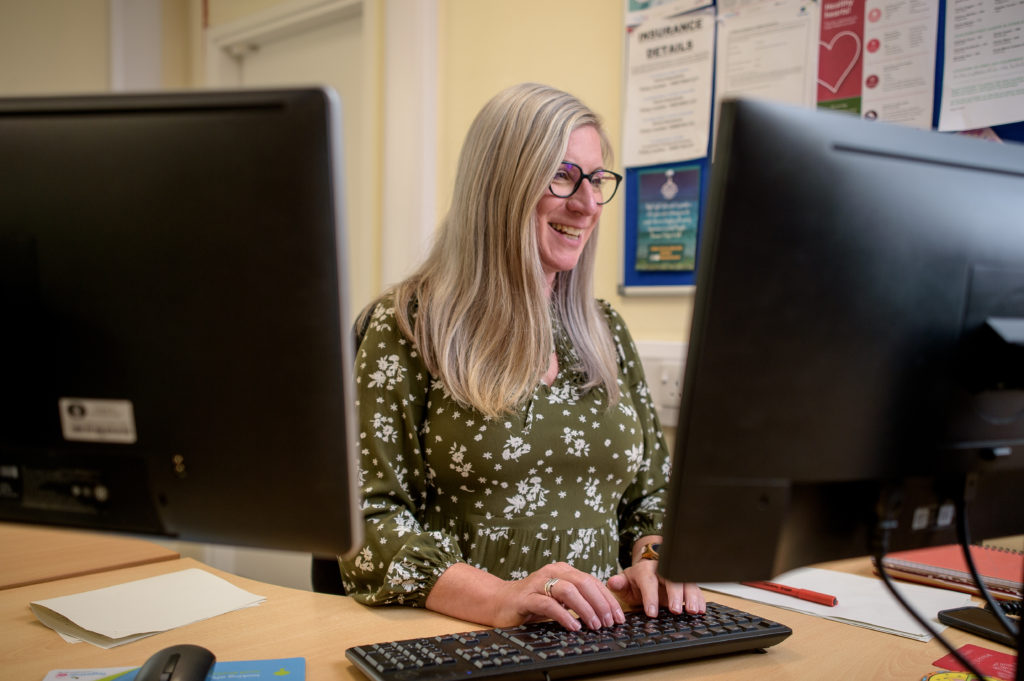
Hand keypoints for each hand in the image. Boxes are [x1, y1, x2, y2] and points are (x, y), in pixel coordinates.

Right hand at [494, 562, 626, 631]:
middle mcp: (552, 572)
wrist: (500, 602)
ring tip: (595, 625)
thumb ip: (577, 598)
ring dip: (585, 609)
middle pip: (583, 583)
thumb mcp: (559, 598)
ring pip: (567, 591)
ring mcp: (538, 583)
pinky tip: (573, 626)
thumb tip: (605, 612)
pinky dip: (563, 615)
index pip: (592, 581)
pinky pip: (548, 604)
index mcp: (563, 570)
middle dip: (600, 603)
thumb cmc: (533, 601)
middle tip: (609, 622)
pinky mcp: (526, 597)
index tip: (618, 615)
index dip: (607, 598)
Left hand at [606, 540, 705, 617]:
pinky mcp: (686, 582)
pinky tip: (701, 609)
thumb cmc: (637, 578)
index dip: (650, 597)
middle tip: (675, 611)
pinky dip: (700, 599)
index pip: (648, 582)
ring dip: (691, 596)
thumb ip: (619, 583)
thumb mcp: (625, 580)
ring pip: (686, 582)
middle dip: (675, 595)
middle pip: (671, 579)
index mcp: (645, 570)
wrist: (649, 566)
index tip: (651, 613)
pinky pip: (695, 588)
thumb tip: (612, 583)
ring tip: (693, 611)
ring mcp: (676, 575)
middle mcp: (663, 570)